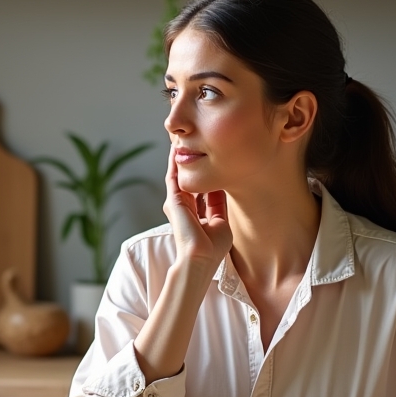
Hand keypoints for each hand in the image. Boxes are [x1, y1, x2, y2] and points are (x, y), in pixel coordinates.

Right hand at [163, 147, 231, 272]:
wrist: (199, 259)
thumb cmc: (211, 249)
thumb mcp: (220, 222)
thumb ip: (219, 205)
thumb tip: (222, 187)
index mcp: (197, 214)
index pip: (203, 189)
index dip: (209, 174)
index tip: (215, 158)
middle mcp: (185, 207)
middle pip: (190, 178)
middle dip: (193, 162)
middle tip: (196, 141)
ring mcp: (177, 203)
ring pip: (179, 174)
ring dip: (181, 157)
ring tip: (184, 137)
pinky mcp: (173, 201)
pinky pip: (173, 176)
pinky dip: (174, 161)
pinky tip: (176, 147)